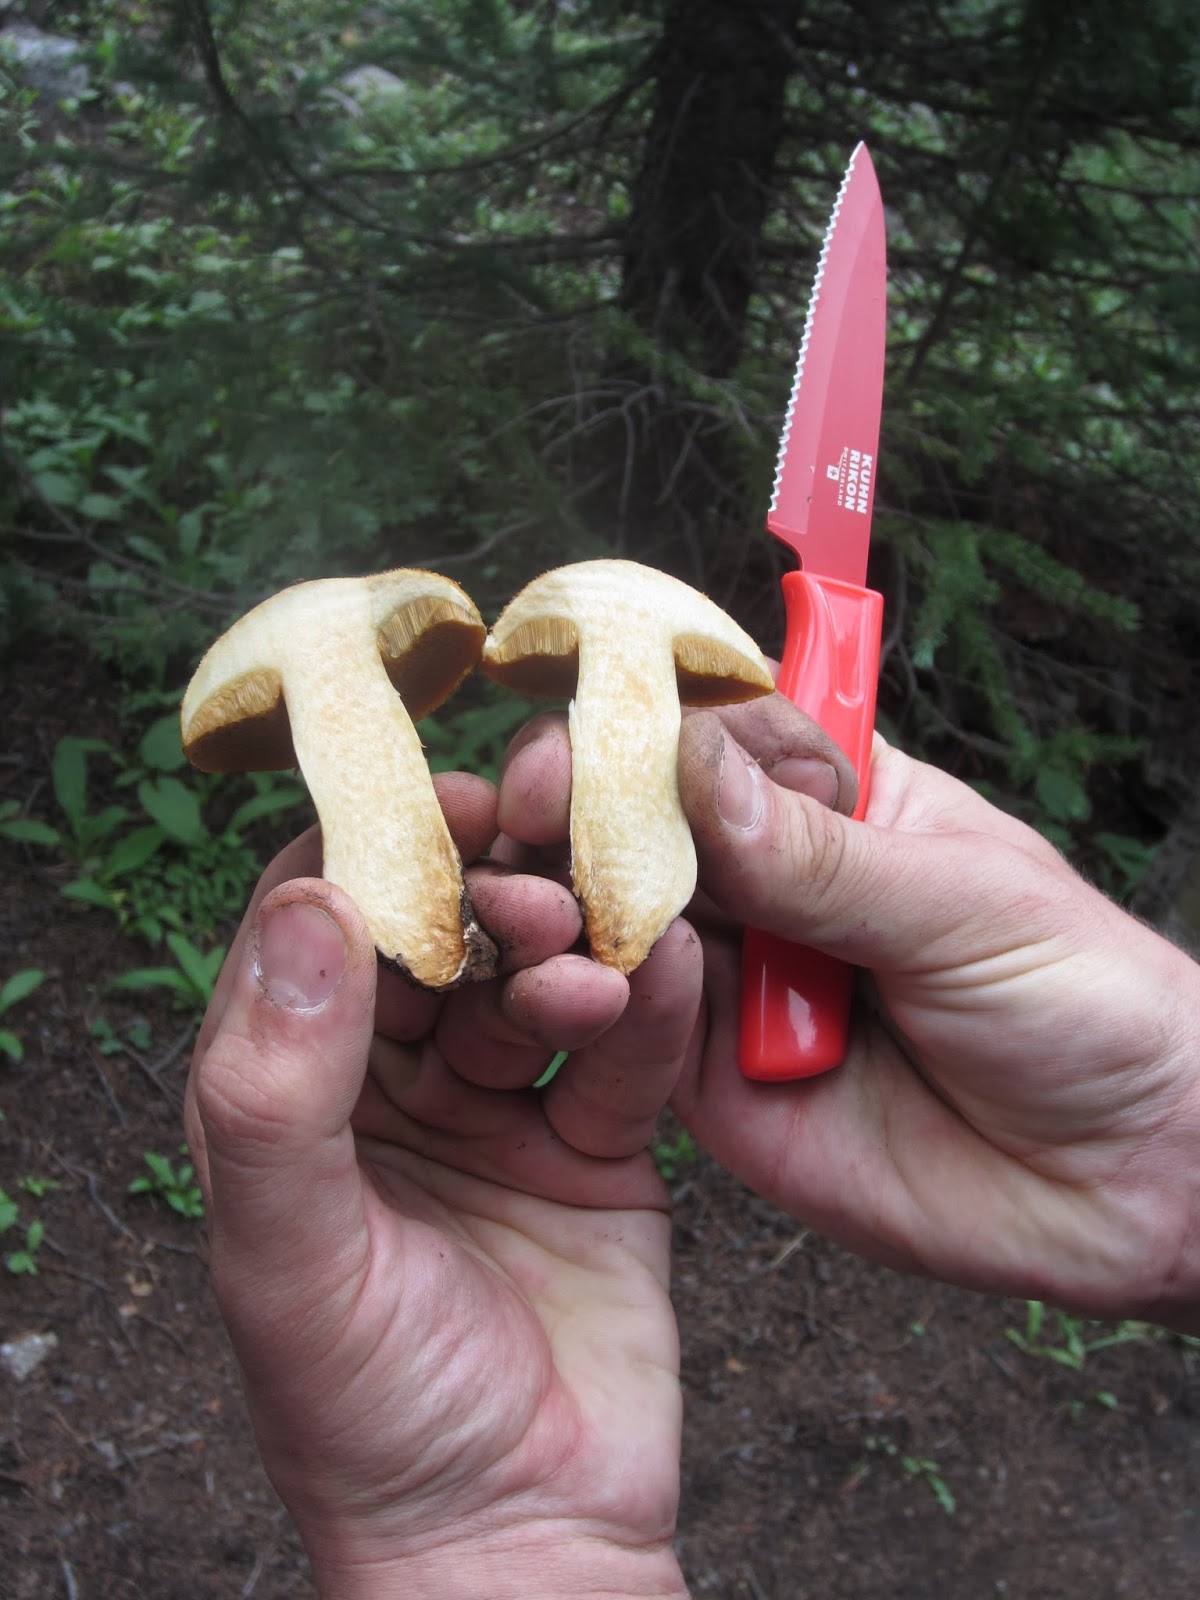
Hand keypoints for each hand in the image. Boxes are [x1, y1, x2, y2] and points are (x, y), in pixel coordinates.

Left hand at [185, 773, 699, 1599]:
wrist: (517, 1538)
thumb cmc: (369, 1416)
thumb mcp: (289, 1254)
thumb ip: (278, 1086)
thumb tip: (309, 905)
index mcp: (290, 1098)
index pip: (313, 935)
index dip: (367, 861)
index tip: (432, 807)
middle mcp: (389, 1088)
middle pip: (439, 945)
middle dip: (485, 901)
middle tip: (535, 873)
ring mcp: (497, 1112)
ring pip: (535, 990)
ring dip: (568, 958)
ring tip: (596, 954)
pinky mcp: (594, 1147)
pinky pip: (621, 1058)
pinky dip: (648, 1015)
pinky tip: (671, 972)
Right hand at [499, 707, 1199, 1330]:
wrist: (1122, 1184)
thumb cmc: (1081, 1002)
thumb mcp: (960, 906)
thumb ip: (819, 856)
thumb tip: (690, 763)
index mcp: (832, 800)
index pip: (711, 734)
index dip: (640, 727)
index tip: (586, 734)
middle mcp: (761, 880)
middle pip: (637, 823)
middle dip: (577, 813)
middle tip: (531, 817)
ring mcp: (727, 978)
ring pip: (614, 922)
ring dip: (567, 907)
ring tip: (534, 903)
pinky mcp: (703, 1079)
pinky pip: (630, 1033)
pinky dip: (596, 1006)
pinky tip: (581, 988)